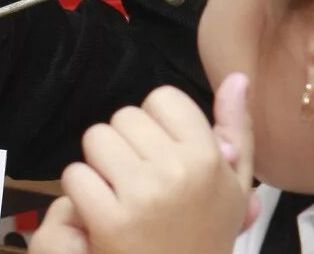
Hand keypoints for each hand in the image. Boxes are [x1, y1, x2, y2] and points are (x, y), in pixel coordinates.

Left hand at [33, 78, 255, 253]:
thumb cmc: (204, 235)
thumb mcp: (233, 187)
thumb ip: (236, 130)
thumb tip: (238, 79)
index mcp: (209, 157)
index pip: (163, 98)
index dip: (155, 124)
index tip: (162, 155)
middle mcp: (178, 171)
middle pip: (124, 117)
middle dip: (125, 144)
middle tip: (139, 181)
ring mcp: (143, 195)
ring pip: (96, 139)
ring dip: (99, 165)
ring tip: (119, 193)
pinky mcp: (111, 221)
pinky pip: (76, 176)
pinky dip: (80, 193)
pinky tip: (101, 213)